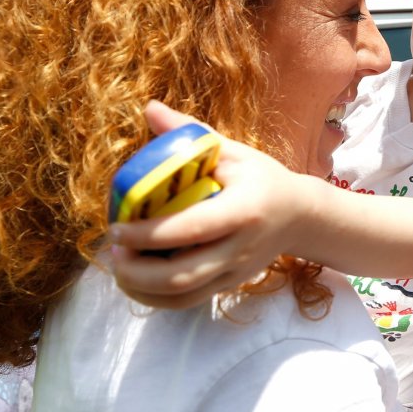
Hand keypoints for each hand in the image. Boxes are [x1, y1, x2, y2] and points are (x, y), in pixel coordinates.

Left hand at [108, 101, 309, 308]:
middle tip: (112, 250)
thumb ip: (190, 132)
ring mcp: (234, 272)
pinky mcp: (228, 286)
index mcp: (243, 211)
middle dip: (137, 270)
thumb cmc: (262, 178)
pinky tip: (135, 283)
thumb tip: (149, 108)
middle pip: (182, 275)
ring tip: (118, 267)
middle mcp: (239, 248)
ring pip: (181, 296)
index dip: (148, 234)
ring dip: (141, 288)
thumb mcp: (233, 151)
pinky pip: (186, 303)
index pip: (191, 229)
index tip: (116, 227)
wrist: (300, 216)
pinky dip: (155, 299)